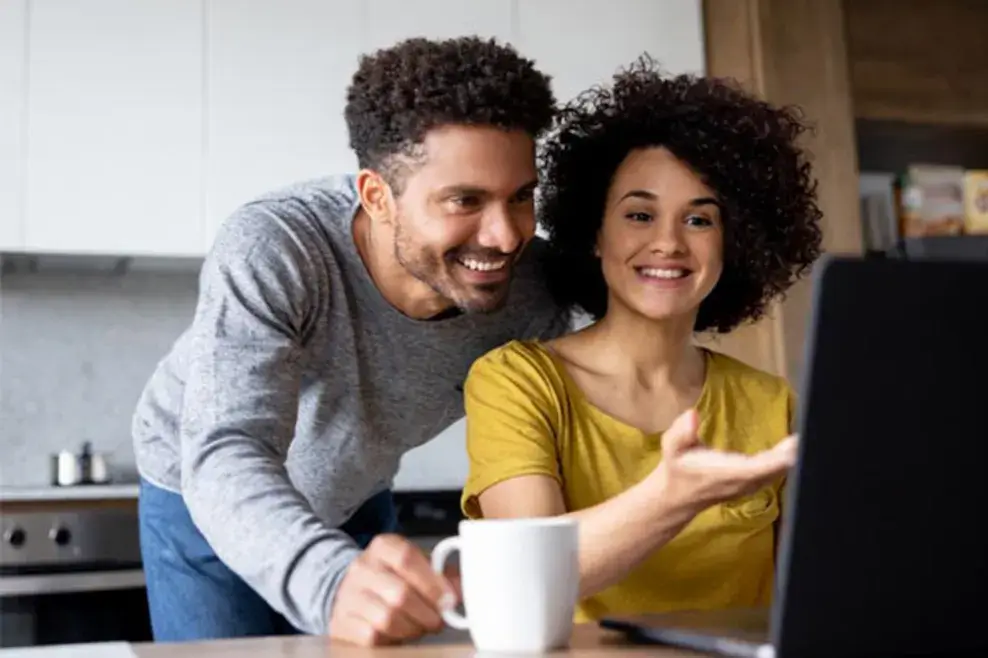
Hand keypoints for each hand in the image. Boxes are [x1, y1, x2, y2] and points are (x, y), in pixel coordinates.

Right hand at [328, 534, 456, 645]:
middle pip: (400, 594)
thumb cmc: (392, 579)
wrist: (350, 592)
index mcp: (383, 547)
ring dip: (412, 628)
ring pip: (387, 618)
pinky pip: (373, 636)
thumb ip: (441, 576)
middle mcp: (362, 568)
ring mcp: (348, 596)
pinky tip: (398, 634)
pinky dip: (393, 639)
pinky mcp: (342, 622)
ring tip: (419, 626)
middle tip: (438, 620)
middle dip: (427, 613)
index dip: (432, 582)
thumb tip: (460, 590)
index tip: (449, 599)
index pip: (406, 558)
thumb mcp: (416, 567)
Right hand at [651, 409, 797, 512]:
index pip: (762, 467)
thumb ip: (681, 431)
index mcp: (729, 472)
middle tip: (813, 427)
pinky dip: (789, 459)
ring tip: (809, 432)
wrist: (676, 496)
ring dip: (795, 455)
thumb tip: (692, 414)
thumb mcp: (671, 447)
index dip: (782, 456)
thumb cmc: (677, 468)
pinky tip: (797, 445)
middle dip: (796, 452)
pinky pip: (777, 472)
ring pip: (782, 471)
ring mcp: (751, 485)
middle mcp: (745, 482)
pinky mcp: (754, 483)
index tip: (798, 441)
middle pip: (780, 469)